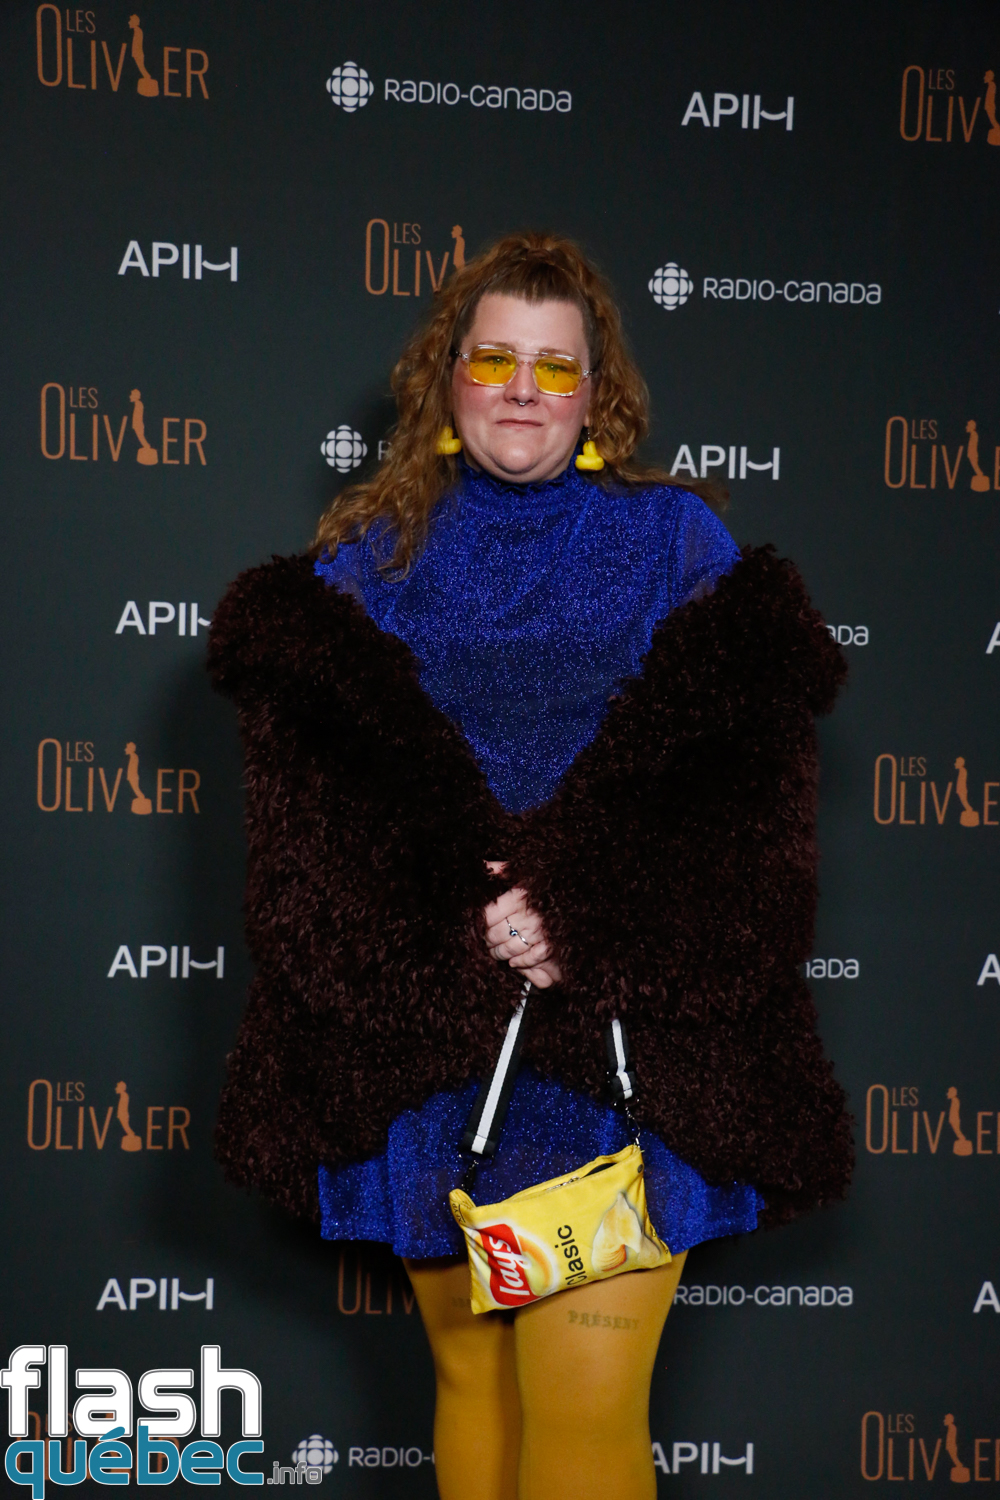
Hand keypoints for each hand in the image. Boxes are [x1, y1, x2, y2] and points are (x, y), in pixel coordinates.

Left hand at [483, 861, 562, 988]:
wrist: (580, 900)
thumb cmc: (549, 887)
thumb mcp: (525, 873)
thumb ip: (502, 869)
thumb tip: (482, 865)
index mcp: (521, 896)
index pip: (489, 914)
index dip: (481, 922)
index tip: (480, 924)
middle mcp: (529, 914)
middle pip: (495, 934)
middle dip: (487, 940)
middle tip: (486, 940)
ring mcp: (540, 933)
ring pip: (508, 949)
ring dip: (499, 953)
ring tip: (496, 951)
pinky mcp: (550, 948)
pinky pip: (528, 959)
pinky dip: (519, 962)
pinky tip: (514, 961)